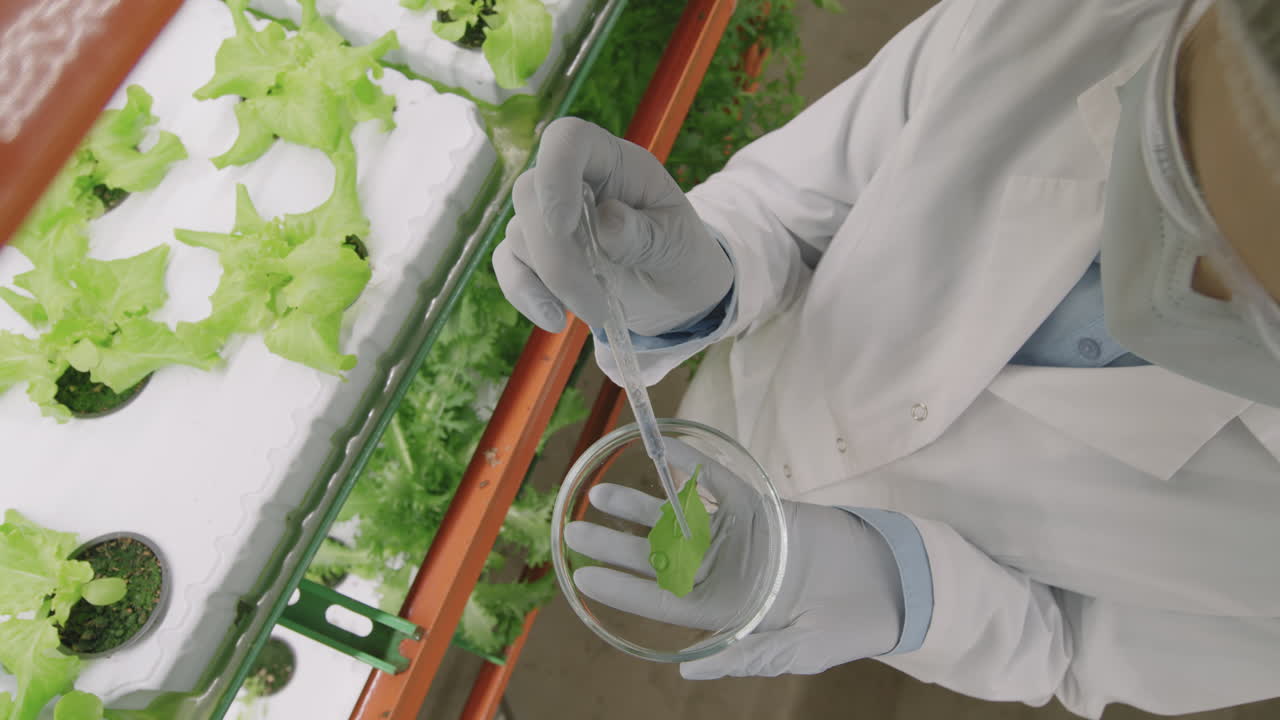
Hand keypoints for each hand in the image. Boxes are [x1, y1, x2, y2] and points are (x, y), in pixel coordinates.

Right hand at [492, 117, 732, 335]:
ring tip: (598, 312)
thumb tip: (607, 222)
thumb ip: (645, 234)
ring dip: (552, 282)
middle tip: (594, 303)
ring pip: (519, 233)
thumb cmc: (680, 254)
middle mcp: (574, 180)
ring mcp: (549, 215)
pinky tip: (555, 319)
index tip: (564, 225)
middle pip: (532, 194)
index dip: (556, 172)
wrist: (673, 293)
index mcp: (613, 161)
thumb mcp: (679, 244)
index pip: (568, 139)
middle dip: (556, 256)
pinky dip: (526, 294)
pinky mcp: (534, 252)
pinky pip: (509, 264)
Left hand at [565, 440, 905, 679]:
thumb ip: (744, 658)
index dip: (620, 587)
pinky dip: (690, 465)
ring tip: (598, 492)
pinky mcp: (758, 506)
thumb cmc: (840, 629)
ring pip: (676, 517)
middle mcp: (719, 571)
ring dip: (639, 504)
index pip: (658, 598)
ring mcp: (736, 536)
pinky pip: (717, 482)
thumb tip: (689, 671)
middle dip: (614, 542)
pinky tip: (662, 450)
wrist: (888, 588)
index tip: (582, 575)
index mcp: (721, 610)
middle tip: (572, 530)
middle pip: (655, 555)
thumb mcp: (791, 652)